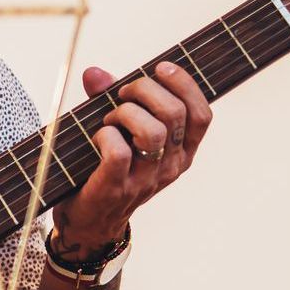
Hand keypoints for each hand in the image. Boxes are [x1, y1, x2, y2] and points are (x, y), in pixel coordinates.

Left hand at [52, 62, 213, 257]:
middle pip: (174, 114)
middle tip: (122, 95)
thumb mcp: (120, 132)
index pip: (202, 115)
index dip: (185, 84)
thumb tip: (94, 73)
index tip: (160, 68)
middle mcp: (171, 167)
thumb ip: (112, 100)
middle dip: (145, 90)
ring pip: (151, 131)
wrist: (88, 222)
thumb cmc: (105, 169)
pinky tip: (97, 136)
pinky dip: (105, 135)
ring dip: (125, 113)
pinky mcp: (117, 189)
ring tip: (109, 119)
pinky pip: (119, 152)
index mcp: (182, 152)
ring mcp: (146, 180)